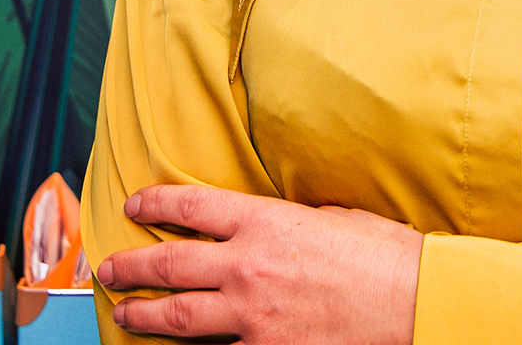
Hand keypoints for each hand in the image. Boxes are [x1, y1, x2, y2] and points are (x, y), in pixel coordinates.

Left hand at [96, 185, 421, 342]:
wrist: (413, 301)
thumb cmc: (382, 254)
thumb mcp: (331, 218)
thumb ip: (287, 224)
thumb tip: (268, 231)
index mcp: (266, 221)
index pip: (193, 206)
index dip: (157, 203)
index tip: (136, 204)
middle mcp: (249, 266)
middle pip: (170, 264)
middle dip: (131, 265)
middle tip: (109, 266)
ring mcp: (252, 316)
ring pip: (178, 317)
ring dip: (144, 314)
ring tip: (125, 312)